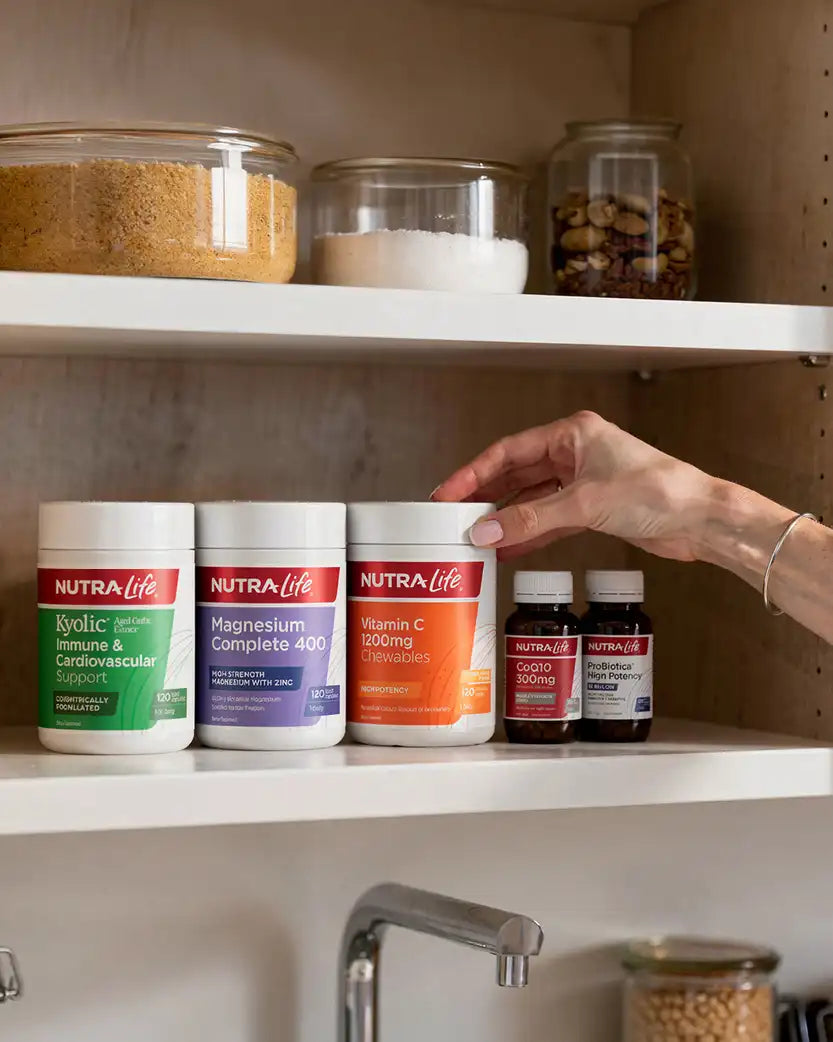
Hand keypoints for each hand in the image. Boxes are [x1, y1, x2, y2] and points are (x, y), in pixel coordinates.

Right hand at [432, 411, 722, 561]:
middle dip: (485, 496)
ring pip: (531, 499)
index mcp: (573, 434)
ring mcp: (583, 481)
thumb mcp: (584, 504)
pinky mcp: (593, 509)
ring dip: (505, 518)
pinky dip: (528, 533)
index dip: (474, 472)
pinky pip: (549, 520)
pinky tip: (506, 548)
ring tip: (474, 535)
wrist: (701, 520)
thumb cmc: (659, 492)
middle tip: (453, 515)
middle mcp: (576, 453)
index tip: (448, 492)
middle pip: (516, 474)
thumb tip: (487, 529)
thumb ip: (531, 519)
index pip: (508, 451)